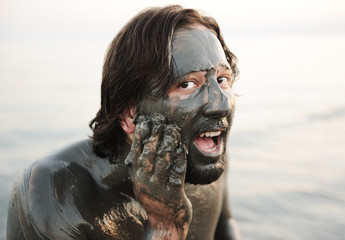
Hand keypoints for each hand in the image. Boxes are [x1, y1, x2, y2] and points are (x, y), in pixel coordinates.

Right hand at [125, 113, 191, 238]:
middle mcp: (145, 181)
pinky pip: (177, 172)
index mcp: (137, 176)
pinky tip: (182, 148)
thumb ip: (142, 164)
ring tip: (172, 129)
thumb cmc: (155, 197)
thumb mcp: (143, 181)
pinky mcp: (173, 194)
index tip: (145, 120)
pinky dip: (179, 158)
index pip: (136, 152)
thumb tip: (143, 141)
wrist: (164, 223)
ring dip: (168, 143)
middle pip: (148, 154)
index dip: (141, 135)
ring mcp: (159, 188)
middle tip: (160, 119)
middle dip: (155, 135)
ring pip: (163, 161)